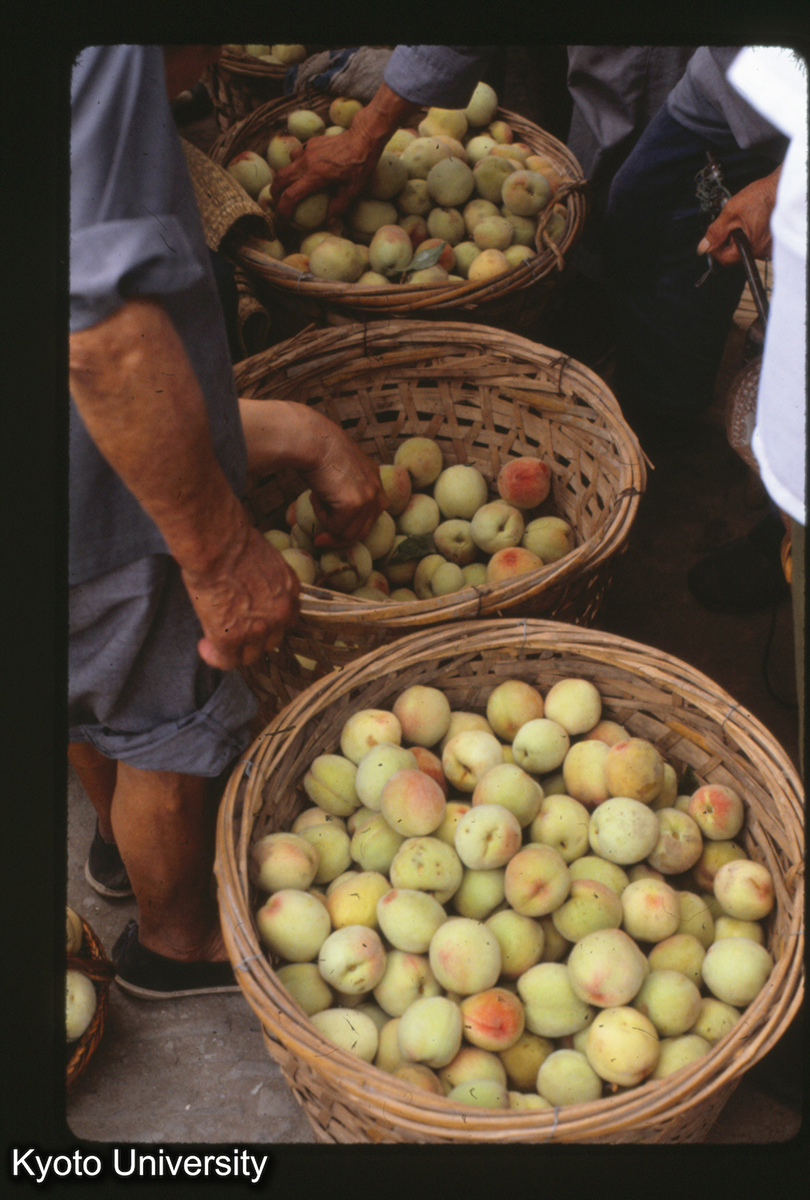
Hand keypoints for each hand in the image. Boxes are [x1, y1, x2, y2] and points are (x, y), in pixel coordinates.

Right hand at [181, 522, 299, 669]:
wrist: (217, 544)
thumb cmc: (232, 540)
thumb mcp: (262, 558)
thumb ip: (264, 578)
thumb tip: (249, 585)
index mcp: (290, 589)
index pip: (287, 618)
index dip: (269, 622)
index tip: (253, 619)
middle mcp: (281, 613)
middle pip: (271, 639)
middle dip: (253, 637)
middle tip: (233, 629)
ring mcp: (258, 628)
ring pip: (250, 655)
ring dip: (234, 650)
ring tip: (215, 640)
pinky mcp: (232, 637)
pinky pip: (226, 660)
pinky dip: (214, 656)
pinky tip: (204, 646)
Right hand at [239, 398, 387, 548]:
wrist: (312, 440)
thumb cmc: (317, 448)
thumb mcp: (338, 468)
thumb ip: (343, 487)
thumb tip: (333, 509)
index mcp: (374, 478)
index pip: (370, 514)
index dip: (351, 526)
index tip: (333, 533)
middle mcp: (377, 489)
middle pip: (364, 529)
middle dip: (341, 538)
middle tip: (320, 541)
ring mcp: (368, 498)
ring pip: (350, 533)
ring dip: (328, 523)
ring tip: (316, 500)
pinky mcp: (354, 505)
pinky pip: (336, 526)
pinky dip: (321, 516)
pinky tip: (316, 495)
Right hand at [271, 82, 417, 222]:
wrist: (363, 136)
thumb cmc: (361, 165)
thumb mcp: (353, 190)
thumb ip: (339, 207)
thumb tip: (329, 222)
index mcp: (316, 176)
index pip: (290, 196)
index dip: (283, 209)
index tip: (284, 218)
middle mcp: (307, 162)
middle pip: (280, 179)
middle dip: (275, 194)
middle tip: (278, 203)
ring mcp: (307, 151)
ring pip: (286, 166)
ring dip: (283, 179)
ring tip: (286, 188)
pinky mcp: (311, 143)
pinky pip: (295, 155)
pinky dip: (294, 165)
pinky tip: (302, 170)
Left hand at [697, 167, 780, 264]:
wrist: (781, 188)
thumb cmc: (762, 197)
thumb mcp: (731, 212)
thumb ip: (715, 232)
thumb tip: (703, 247)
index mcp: (750, 247)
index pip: (724, 259)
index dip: (714, 249)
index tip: (712, 238)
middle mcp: (761, 252)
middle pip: (734, 253)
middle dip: (728, 239)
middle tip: (731, 221)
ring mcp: (768, 247)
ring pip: (744, 247)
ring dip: (739, 235)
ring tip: (744, 218)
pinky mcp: (773, 241)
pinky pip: (755, 242)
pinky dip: (750, 233)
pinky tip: (753, 221)